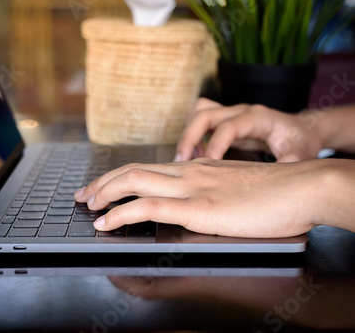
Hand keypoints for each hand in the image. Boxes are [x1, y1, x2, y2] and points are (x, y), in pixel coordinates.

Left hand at [74, 158, 350, 237]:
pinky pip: (149, 207)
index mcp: (197, 167)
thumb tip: (197, 200)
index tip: (102, 187)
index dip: (119, 176)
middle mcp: (188, 171)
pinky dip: (121, 214)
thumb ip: (212, 189)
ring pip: (134, 182)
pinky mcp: (200, 208)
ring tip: (88, 206)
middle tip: (84, 195)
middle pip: (132, 170)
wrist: (304, 186)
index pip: (147, 166)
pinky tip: (107, 223)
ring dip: (105, 194)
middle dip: (102, 183)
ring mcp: (192, 187)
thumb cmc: (277, 190)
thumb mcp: (235, 185)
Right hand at [174, 98, 323, 162]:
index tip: (208, 168)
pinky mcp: (225, 121)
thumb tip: (276, 180)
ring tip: (185, 161)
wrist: (303, 129)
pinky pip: (200, 121)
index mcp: (257, 117)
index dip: (215, 146)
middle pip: (204, 114)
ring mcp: (231, 114)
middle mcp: (240, 111)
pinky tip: (195, 158)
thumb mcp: (300, 153)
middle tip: (182, 163)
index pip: (227, 127)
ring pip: (198, 113)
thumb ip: (289, 164)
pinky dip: (192, 136)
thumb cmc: (300, 140)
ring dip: (187, 135)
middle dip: (190, 137)